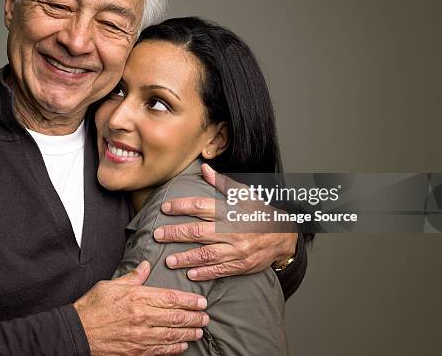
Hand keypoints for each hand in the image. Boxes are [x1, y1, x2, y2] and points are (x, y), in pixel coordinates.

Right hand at [74, 261, 208, 354]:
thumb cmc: (92, 307)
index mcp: (137, 298)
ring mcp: (140, 337)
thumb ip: (133, 277)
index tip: (201, 302)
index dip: (190, 301)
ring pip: (172, 335)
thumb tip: (146, 265)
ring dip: (189, 333)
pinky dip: (174, 348)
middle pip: (176, 317)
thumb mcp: (111, 285)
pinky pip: (161, 351)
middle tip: (205, 317)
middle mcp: (142, 317)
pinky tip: (182, 345)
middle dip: (194, 318)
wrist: (77, 333)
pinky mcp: (136, 351)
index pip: (171, 298)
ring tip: (199, 331)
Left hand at [154, 164, 297, 280]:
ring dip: (186, 258)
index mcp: (230, 211)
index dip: (181, 206)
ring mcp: (237, 249)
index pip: (201, 206)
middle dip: (176, 234)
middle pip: (199, 232)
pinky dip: (205, 273)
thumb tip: (204, 168)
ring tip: (169, 261)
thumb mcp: (244, 194)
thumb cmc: (260, 212)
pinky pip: (221, 270)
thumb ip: (222, 183)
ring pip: (207, 254)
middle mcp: (233, 230)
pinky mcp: (242, 264)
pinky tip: (190, 274)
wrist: (284, 235)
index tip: (165, 208)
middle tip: (157, 235)